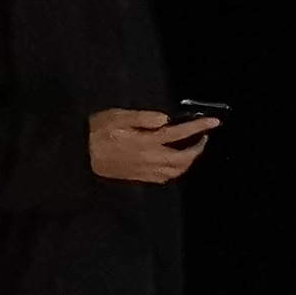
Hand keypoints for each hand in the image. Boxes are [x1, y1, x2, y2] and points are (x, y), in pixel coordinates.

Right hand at [88, 108, 213, 184]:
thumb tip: (166, 119)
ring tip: (192, 147)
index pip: (180, 134)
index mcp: (147, 142)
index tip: (215, 122)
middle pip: (184, 158)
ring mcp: (146, 171)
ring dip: (189, 160)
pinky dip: (177, 169)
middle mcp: (150, 159)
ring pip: (177, 170)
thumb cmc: (98, 131)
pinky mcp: (140, 177)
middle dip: (198, 147)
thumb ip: (143, 117)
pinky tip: (175, 161)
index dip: (199, 128)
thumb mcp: (118, 116)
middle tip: (203, 136)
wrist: (81, 154)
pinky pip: (166, 177)